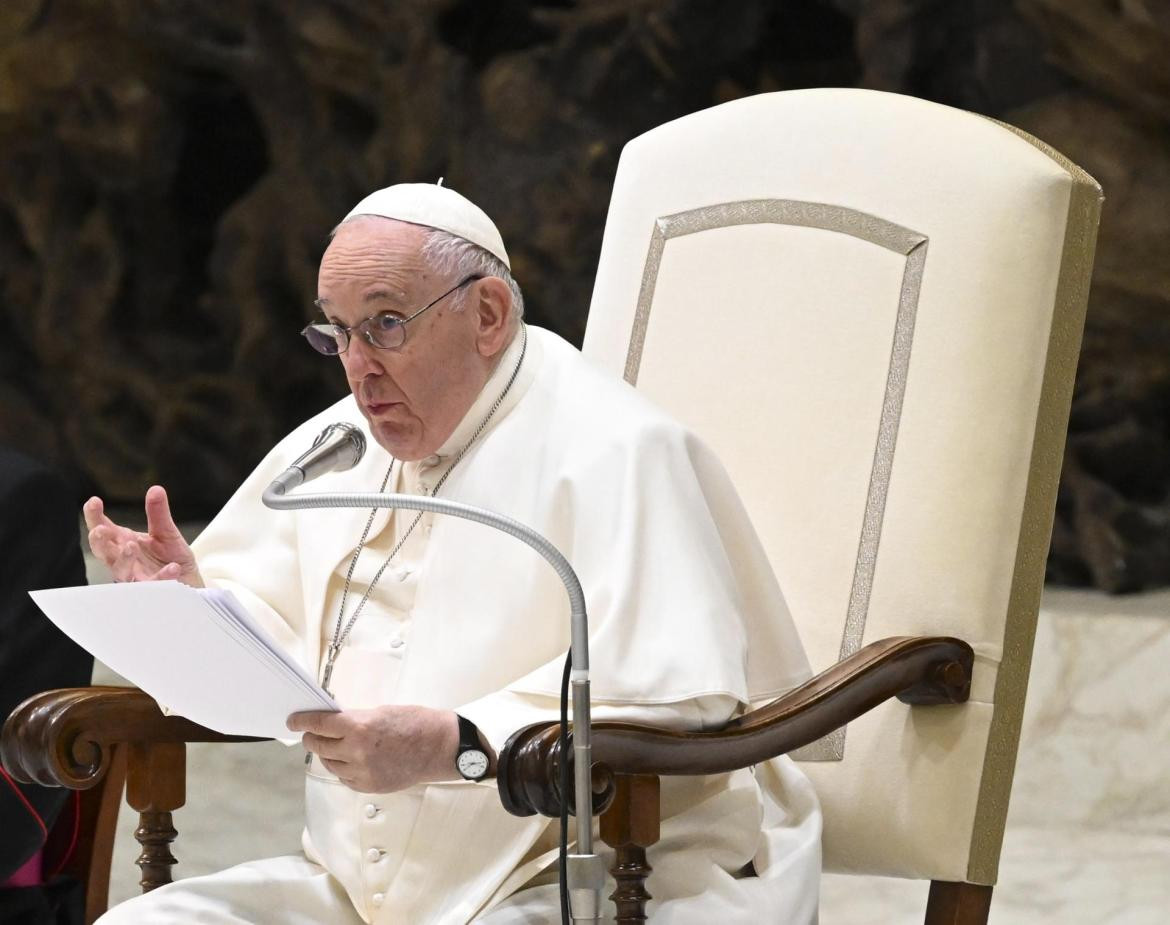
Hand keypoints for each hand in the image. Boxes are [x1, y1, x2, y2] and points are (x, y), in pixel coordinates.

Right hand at [84, 486, 203, 586]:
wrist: (188, 579)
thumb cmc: (171, 556)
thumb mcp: (166, 531)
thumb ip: (158, 513)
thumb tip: (156, 489)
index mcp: (123, 542)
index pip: (103, 529)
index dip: (94, 516)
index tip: (93, 501)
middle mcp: (124, 560)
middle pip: (103, 552)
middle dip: (99, 541)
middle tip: (101, 530)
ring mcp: (135, 576)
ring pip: (121, 571)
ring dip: (124, 558)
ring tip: (131, 545)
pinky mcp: (152, 589)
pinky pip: (154, 585)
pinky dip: (162, 577)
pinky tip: (173, 568)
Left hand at [288, 705, 469, 793]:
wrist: (439, 747)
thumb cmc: (416, 724)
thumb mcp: (381, 712)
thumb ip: (355, 720)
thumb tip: (335, 724)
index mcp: (358, 727)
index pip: (319, 725)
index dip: (302, 721)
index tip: (293, 721)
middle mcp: (356, 752)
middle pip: (319, 746)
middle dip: (312, 737)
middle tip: (311, 732)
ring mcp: (362, 772)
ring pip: (329, 764)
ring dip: (328, 753)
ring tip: (334, 746)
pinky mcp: (369, 786)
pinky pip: (344, 777)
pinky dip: (343, 768)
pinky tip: (350, 759)